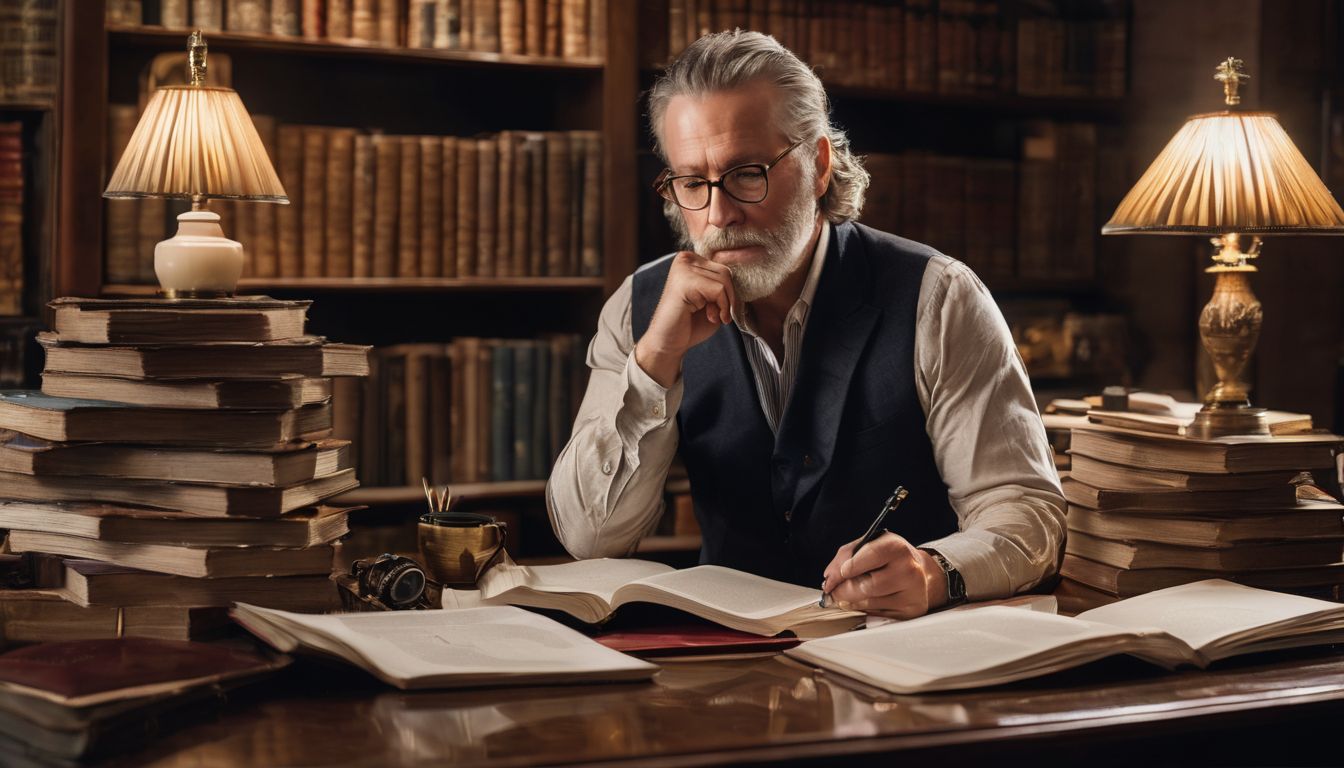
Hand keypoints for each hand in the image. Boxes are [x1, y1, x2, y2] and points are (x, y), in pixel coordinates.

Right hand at [634, 251, 737, 386]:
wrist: (669, 343)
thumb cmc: (692, 323)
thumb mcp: (713, 299)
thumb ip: (724, 284)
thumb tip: (748, 269)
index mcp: (690, 259)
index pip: (725, 268)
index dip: (728, 293)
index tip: (718, 309)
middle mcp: (684, 258)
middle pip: (726, 272)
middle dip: (727, 298)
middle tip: (714, 314)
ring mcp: (683, 268)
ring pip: (724, 280)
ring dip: (723, 304)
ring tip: (710, 315)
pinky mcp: (684, 281)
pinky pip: (719, 290)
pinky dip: (721, 307)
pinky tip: (709, 317)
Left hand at [821, 533, 946, 618]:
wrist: (917, 569)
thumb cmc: (887, 556)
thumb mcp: (868, 545)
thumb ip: (844, 557)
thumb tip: (829, 579)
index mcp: (897, 548)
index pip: (870, 557)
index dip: (849, 567)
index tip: (841, 573)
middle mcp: (909, 570)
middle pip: (866, 586)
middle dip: (843, 590)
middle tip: (833, 591)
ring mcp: (912, 593)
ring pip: (869, 603)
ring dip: (851, 602)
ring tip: (847, 595)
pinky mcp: (911, 610)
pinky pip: (877, 615)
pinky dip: (865, 610)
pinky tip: (866, 601)